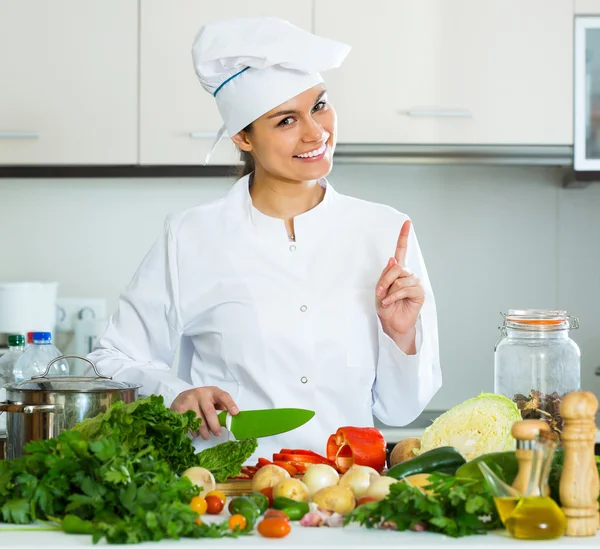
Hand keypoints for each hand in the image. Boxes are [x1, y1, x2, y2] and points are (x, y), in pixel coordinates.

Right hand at [170, 386, 238, 439]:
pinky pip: (188, 424)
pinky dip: (193, 431)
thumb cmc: (202, 400)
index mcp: (212, 391)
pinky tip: (196, 432)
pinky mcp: (179, 409)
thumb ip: (221, 407)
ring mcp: (189, 401)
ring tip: (207, 436)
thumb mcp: (212, 399)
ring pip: (198, 420)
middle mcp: (201, 394)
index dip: (230, 404)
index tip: (235, 413)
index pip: (223, 396)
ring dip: (204, 431)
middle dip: (215, 425)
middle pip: (209, 411)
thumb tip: (230, 419)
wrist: (182, 397)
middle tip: (218, 433)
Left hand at [375, 220, 424, 336]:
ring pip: (400, 278)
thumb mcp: (380, 289)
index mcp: (398, 270)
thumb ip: (385, 274)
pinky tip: (389, 302)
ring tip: (385, 299)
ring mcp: (414, 282)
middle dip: (384, 279)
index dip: (404, 236)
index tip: (407, 222)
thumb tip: (393, 259)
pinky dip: (393, 296)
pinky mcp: (419, 292)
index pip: (402, 250)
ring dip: (389, 290)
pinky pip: (404, 289)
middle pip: (396, 267)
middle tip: (379, 291)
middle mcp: (408, 273)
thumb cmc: (385, 306)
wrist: (392, 322)